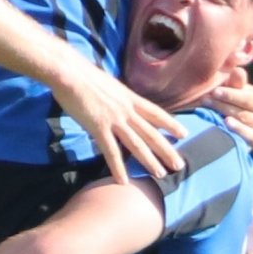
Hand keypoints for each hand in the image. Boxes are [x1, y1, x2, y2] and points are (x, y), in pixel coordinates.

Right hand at [53, 58, 185, 183]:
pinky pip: (111, 151)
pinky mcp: (99, 127)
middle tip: (180, 165)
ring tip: (161, 175)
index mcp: (129, 97)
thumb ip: (117, 97)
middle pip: (151, 132)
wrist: (69, 72)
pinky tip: (124, 181)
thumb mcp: (109, 85)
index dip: (170, 123)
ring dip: (149, 160)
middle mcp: (126, 109)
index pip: (155, 112)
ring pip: (137, 143)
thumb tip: (119, 103)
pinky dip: (118, 167)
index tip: (184, 133)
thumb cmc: (83, 76)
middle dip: (166, 150)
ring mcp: (114, 119)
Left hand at [210, 69, 252, 148]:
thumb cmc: (228, 108)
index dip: (232, 93)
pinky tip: (226, 123)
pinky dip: (238, 128)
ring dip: (227, 112)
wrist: (224, 133)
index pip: (250, 96)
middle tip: (207, 99)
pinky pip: (249, 135)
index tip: (214, 91)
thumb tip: (237, 70)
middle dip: (227, 102)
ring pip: (246, 119)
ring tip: (210, 109)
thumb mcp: (230, 93)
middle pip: (248, 107)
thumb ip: (235, 82)